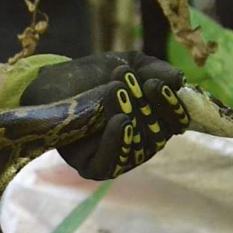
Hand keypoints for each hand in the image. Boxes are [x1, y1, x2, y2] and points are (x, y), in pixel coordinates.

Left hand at [20, 51, 188, 179]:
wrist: (53, 82)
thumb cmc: (93, 74)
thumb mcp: (128, 64)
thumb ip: (154, 70)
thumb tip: (179, 79)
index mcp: (155, 121)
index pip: (176, 121)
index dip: (171, 105)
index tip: (154, 83)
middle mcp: (142, 143)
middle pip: (159, 134)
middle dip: (146, 105)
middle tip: (126, 79)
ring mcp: (119, 157)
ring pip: (138, 147)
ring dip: (130, 116)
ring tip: (115, 89)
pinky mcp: (95, 167)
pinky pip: (112, 163)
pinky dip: (118, 143)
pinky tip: (120, 122)